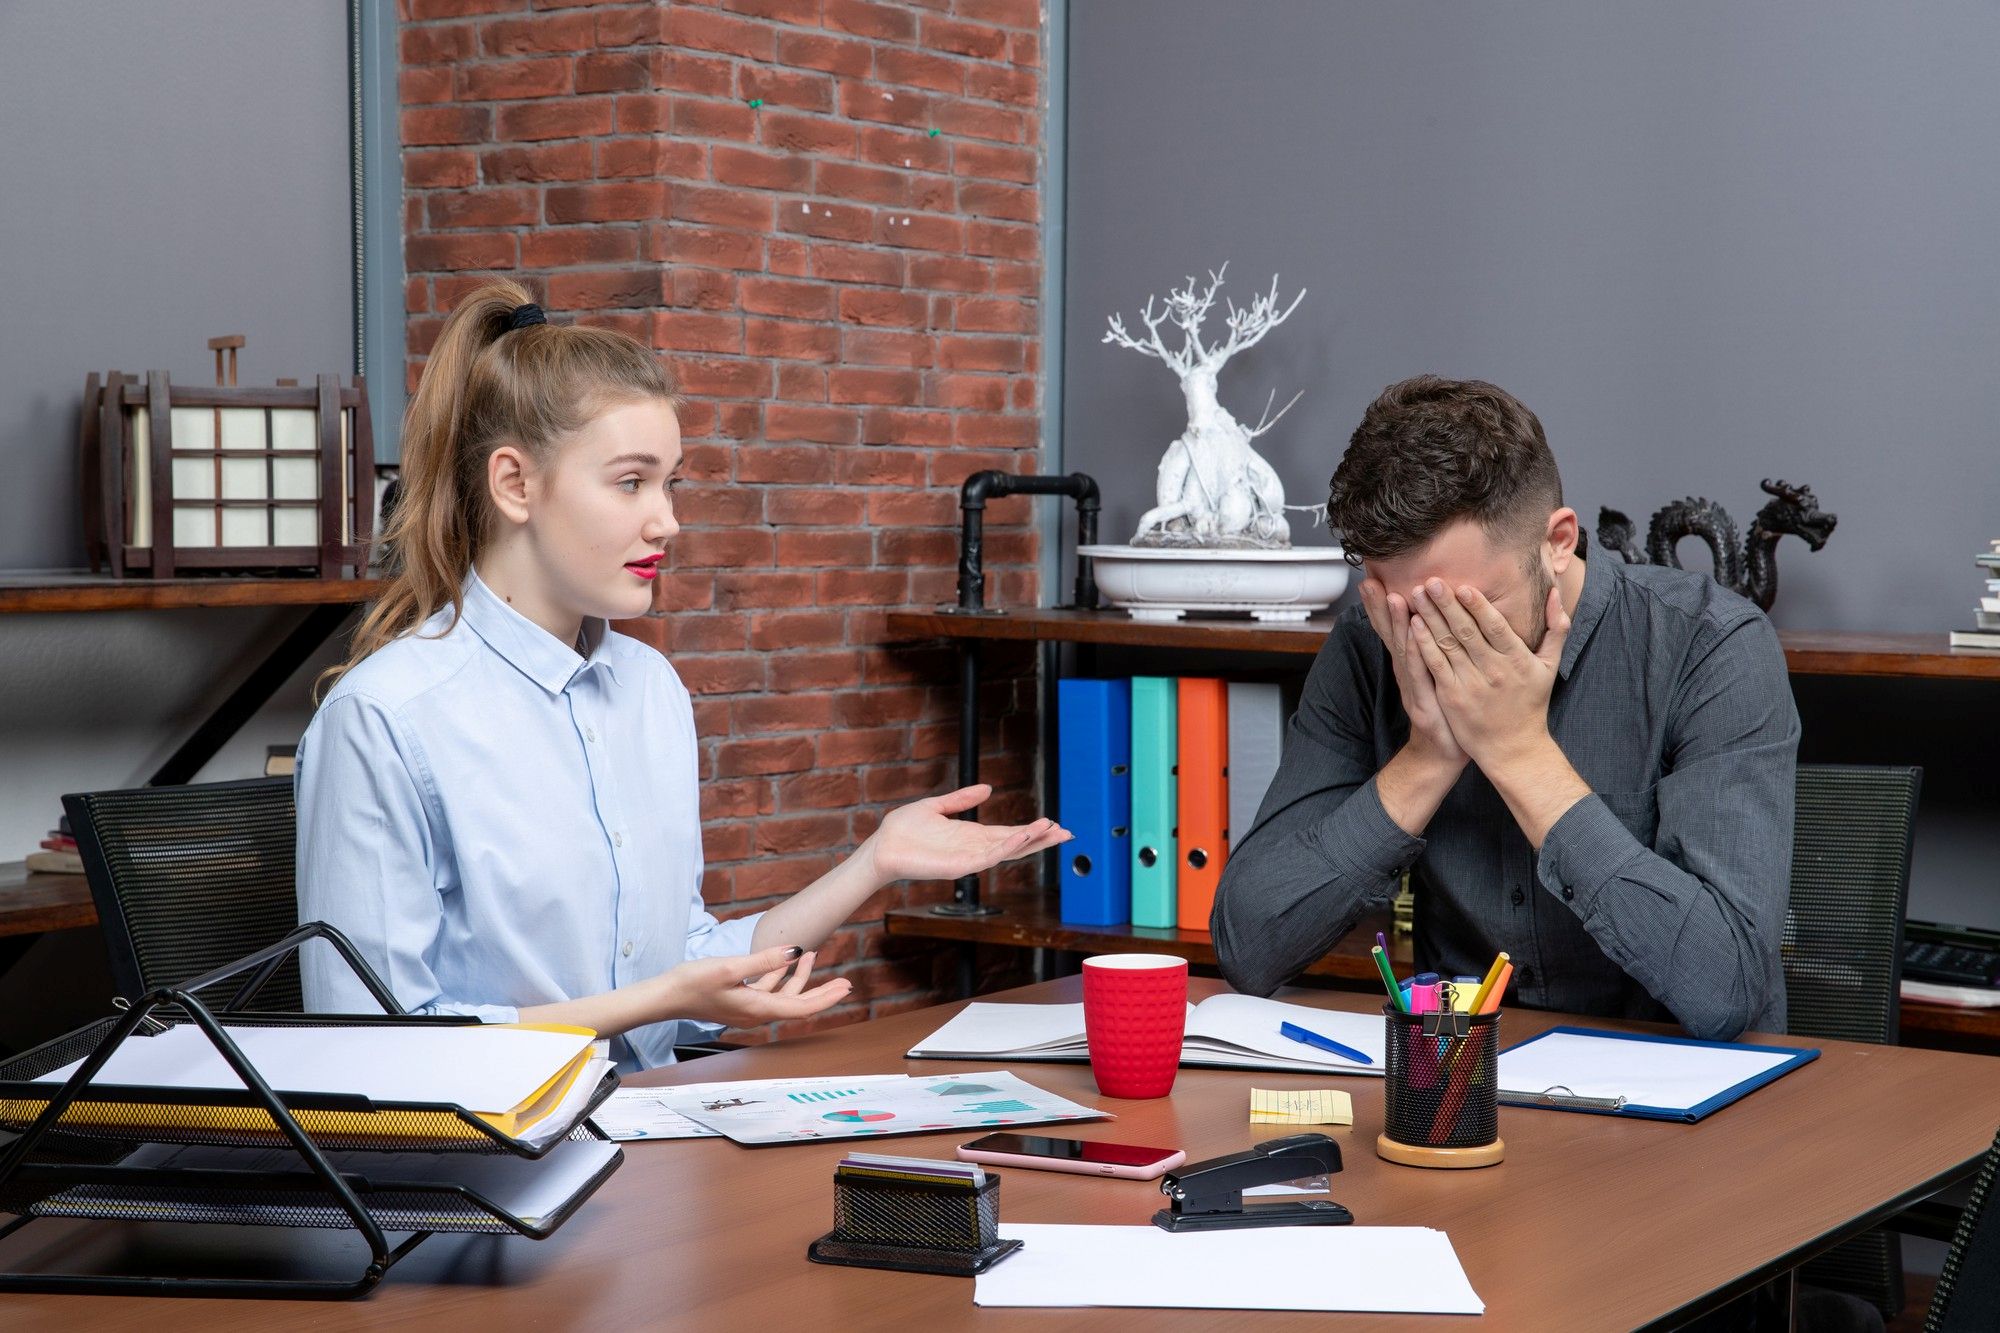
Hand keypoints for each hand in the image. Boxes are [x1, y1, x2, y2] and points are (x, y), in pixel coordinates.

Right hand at [660, 945, 852, 1028]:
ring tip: (814, 955)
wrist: (665, 997)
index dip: (826, 998)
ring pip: (783, 995)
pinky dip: (779, 976)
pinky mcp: (738, 1001)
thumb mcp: (729, 967)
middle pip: (797, 1004)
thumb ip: (763, 961)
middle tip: (845, 980)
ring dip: (799, 977)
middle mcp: (756, 1013)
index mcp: (757, 1009)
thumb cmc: (692, 983)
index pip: (801, 1008)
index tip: (846, 987)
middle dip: (822, 991)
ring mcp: (747, 1008)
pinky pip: (767, 991)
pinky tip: (784, 960)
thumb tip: (794, 952)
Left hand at [861, 784, 1071, 884]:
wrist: (883, 846)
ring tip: (1053, 831)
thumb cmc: (904, 829)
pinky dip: (1008, 847)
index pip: (1009, 832)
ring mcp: (970, 859)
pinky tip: (1024, 836)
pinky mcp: (960, 866)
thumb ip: (963, 799)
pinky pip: (989, 857)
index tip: (1053, 823)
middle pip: (1016, 843)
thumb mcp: (937, 806)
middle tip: (1068, 832)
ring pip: (1008, 851)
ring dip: (1031, 841)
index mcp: (972, 835)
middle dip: (1041, 838)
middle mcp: (975, 848)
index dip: (1031, 829)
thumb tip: (988, 789)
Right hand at [1360, 578, 1465, 768]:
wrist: (1442, 752)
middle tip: (1369, 581)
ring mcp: (1411, 686)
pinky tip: (1415, 635)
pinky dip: (1416, 652)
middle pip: (1390, 634)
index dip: (1380, 604)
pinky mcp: (1422, 702)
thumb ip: (1429, 649)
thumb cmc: (1442, 710)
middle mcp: (1405, 671)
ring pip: (1403, 649)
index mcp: (1409, 662)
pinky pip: (1420, 672)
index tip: (1372, 577)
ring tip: (1393, 597)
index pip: (1392, 628)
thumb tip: (1426, 621)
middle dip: (1380, 607)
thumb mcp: (1433, 675)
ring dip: (1398, 624)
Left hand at [1406, 578, 1571, 770]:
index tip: (1462, 586)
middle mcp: (1494, 671)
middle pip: (1466, 632)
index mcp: (1517, 660)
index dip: (1478, 606)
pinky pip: (1436, 666)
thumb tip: (1556, 593)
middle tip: (1430, 580)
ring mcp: (1471, 684)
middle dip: (1446, 604)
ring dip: (1430, 618)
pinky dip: (1423, 644)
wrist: (1514, 749)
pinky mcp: (1452, 697)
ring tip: (1416, 594)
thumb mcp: (1550, 666)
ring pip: (1447, 645)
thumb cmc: (1532, 703)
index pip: (1495, 627)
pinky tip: (1413, 625)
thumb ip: (1556, 629)